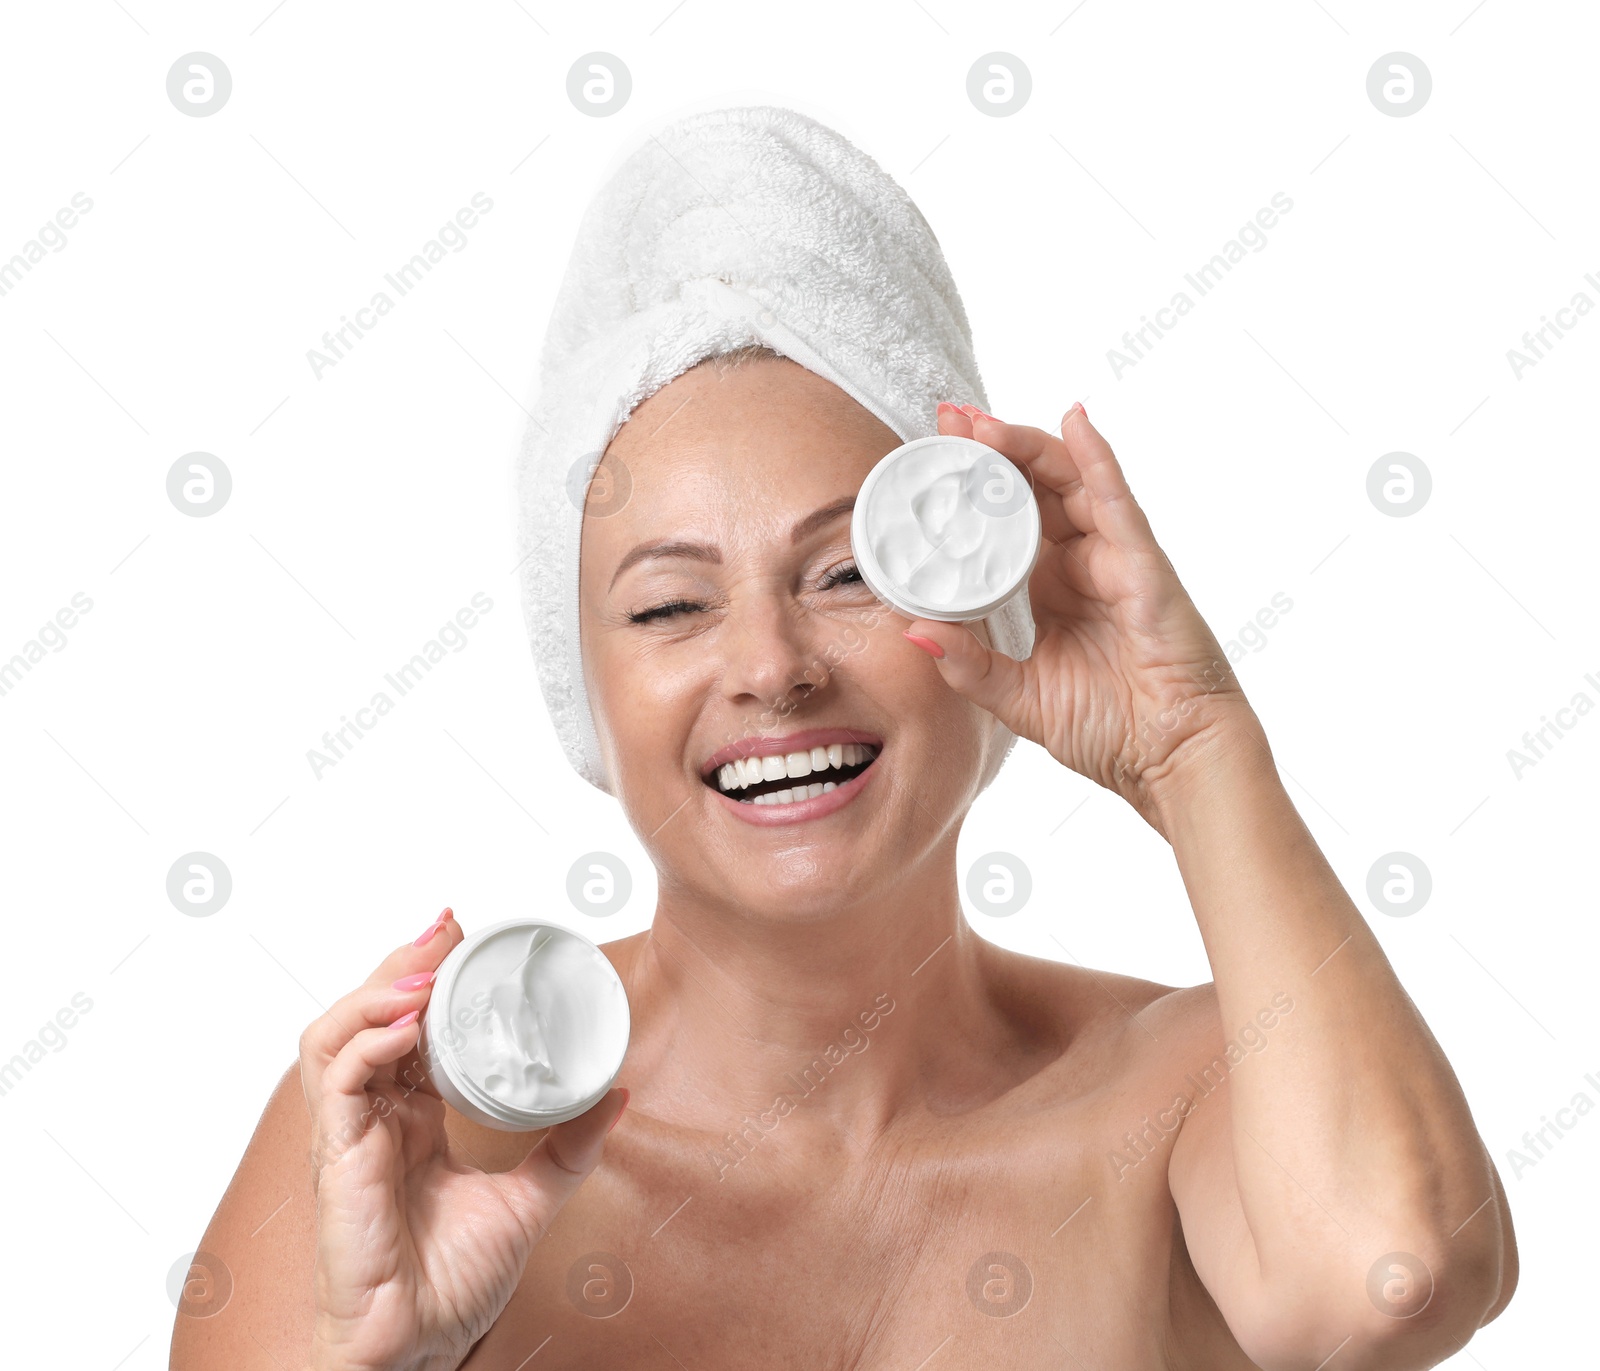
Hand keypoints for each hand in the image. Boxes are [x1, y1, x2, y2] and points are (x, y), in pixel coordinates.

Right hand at [300, 909, 627, 1370]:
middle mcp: (373, 1117)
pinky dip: (369, 1045)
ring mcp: (348, 1136)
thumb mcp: (530, 1197)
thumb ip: (567, 1145)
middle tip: (449, 928)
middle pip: (368, 1015)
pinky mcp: (335, 1160)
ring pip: (336, 1036)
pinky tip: (409, 1028)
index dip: (427, 976)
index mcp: (410, 1118)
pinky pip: (338, 1084)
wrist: (419, 1346)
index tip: (465, 935)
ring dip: (379, 992)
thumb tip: (616, 1092)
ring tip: (429, 970)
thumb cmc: (453, 1282)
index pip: (408, 1026)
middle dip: (402, 963)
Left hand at [903, 403, 1262, 832]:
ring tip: (978, 420)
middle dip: (988, 449)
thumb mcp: (1017, 696)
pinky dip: (1096, 458)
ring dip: (1023, 445)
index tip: (927, 460)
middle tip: (944, 419)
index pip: (1003, 522)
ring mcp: (1114, 558)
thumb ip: (968, 664)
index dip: (969, 489)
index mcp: (1049, 589)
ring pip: (1067, 481)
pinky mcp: (1144, 565)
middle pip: (1031, 488)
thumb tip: (913, 631)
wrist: (1168, 762)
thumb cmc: (1109, 729)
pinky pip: (1117, 500)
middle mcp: (1080, 564)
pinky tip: (1074, 421)